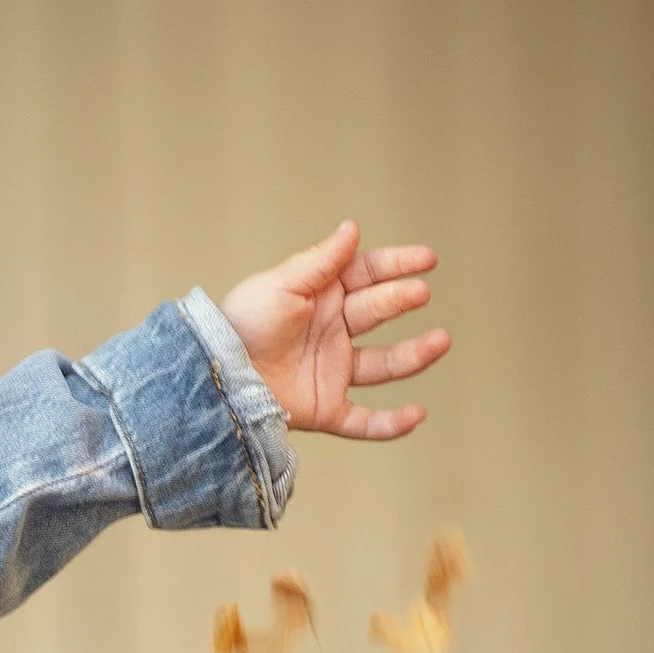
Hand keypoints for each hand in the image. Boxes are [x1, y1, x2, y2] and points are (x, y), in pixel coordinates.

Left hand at [217, 222, 447, 441]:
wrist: (212, 376)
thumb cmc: (238, 324)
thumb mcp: (280, 285)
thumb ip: (320, 261)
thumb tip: (352, 228)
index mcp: (321, 297)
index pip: (368, 275)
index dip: (397, 266)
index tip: (427, 259)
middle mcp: (332, 332)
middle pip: (377, 312)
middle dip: (400, 300)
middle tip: (417, 293)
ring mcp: (331, 371)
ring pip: (383, 365)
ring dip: (413, 355)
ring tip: (440, 341)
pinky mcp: (324, 410)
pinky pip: (364, 421)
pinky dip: (389, 424)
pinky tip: (416, 415)